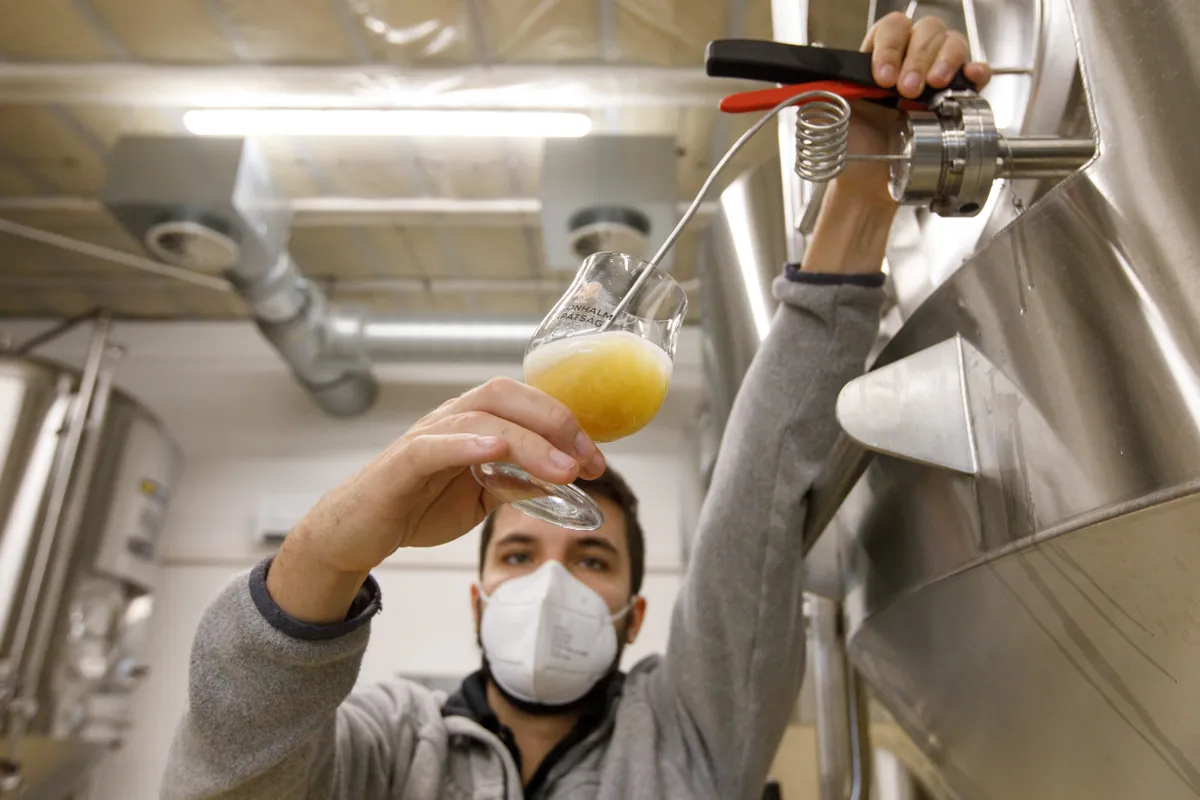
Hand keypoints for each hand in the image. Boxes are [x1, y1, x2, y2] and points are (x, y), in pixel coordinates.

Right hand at [268, 378, 604, 621]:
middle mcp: (451, 418)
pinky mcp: (402, 461)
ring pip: (481, 419)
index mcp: (473, 422)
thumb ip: (515, 484)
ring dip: (528, 442)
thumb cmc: (414, 507)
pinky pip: (435, 445)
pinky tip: (496, 450)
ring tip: (562, 469)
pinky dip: (468, 443)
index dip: (566, 424)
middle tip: (587, 460)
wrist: (355, 533)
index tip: (597, 459)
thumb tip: (558, 478)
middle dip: (555, 423)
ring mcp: (426, 436)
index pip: (526, 403)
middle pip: (507, 396)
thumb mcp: (479, 499)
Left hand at [837, 12, 993, 204]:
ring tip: (930, 90)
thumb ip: (819, 93)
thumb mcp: (831, 116)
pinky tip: (968, 79)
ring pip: (951, 43)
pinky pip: (974, 73)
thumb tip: (798, 81)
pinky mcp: (956, 98)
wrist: (870, 186)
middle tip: (906, 91)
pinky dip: (974, 72)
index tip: (882, 77)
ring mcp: (935, 77)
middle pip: (925, 30)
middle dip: (916, 57)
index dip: (889, 47)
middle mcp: (909, 62)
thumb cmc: (853, 151)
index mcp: (877, 59)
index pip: (890, 29)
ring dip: (943, 62)